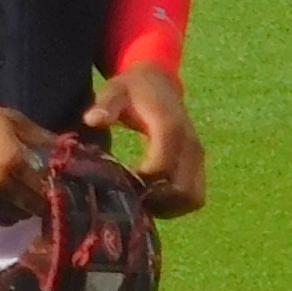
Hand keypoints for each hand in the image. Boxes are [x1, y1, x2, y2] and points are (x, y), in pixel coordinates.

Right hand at [0, 100, 53, 221]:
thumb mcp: (9, 119)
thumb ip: (38, 135)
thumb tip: (64, 146)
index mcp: (15, 161)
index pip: (45, 186)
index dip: (53, 188)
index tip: (56, 185)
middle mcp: (3, 185)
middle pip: (32, 205)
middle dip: (39, 201)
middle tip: (40, 194)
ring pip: (14, 216)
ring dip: (21, 210)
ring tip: (20, 199)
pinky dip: (4, 214)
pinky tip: (3, 202)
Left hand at [83, 62, 205, 218]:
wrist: (159, 82)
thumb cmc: (132, 89)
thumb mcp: (115, 91)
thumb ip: (105, 105)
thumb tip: (92, 120)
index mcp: (170, 127)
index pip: (160, 167)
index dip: (138, 181)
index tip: (117, 182)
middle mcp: (190, 144)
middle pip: (182, 190)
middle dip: (155, 201)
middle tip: (129, 200)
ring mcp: (198, 157)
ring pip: (192, 198)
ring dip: (167, 208)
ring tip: (140, 203)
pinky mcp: (199, 165)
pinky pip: (195, 196)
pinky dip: (176, 205)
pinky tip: (152, 199)